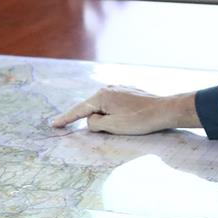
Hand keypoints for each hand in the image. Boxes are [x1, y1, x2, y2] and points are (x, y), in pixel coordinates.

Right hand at [50, 86, 198, 134]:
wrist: (164, 110)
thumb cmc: (138, 120)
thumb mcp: (112, 126)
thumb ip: (95, 123)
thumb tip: (92, 120)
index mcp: (101, 96)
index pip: (78, 110)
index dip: (66, 119)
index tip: (54, 124)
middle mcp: (107, 88)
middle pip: (92, 109)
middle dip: (95, 121)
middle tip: (114, 128)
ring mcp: (118, 88)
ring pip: (104, 107)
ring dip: (108, 118)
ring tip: (125, 125)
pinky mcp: (128, 91)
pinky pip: (114, 104)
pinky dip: (116, 113)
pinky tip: (130, 118)